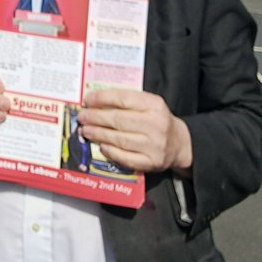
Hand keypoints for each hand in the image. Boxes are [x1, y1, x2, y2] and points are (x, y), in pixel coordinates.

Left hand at [76, 89, 192, 174]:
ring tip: (86, 130)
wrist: (179, 143)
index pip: (124, 99)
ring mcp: (154, 146)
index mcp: (155, 105)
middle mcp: (156, 125)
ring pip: (120, 139)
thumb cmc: (157, 120)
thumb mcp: (148, 104)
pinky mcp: (152, 162)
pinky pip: (126, 158)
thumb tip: (95, 102)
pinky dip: (111, 152)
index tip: (87, 100)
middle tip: (82, 117)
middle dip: (96, 118)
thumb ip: (126, 102)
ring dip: (99, 134)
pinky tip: (101, 146)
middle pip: (119, 120)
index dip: (103, 98)